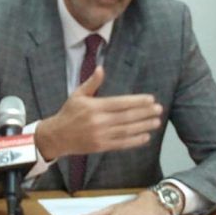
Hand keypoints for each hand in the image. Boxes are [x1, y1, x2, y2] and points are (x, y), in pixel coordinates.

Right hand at [35, 66, 162, 160]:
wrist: (57, 136)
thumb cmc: (69, 113)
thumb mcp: (77, 94)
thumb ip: (91, 83)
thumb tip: (101, 68)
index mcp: (94, 107)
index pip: (120, 103)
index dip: (137, 102)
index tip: (150, 99)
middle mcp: (98, 121)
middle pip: (126, 117)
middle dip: (144, 113)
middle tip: (159, 109)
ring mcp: (100, 135)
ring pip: (126, 130)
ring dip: (143, 126)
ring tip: (156, 122)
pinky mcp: (101, 146)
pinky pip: (121, 144)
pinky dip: (134, 141)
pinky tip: (145, 137)